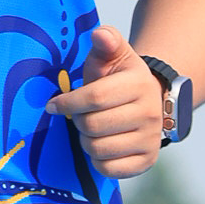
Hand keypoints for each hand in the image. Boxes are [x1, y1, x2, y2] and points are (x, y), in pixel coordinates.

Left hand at [44, 24, 163, 180]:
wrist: (150, 102)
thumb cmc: (119, 79)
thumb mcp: (114, 56)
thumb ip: (106, 42)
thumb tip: (99, 34)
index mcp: (139, 84)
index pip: (94, 98)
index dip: (68, 103)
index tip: (53, 105)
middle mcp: (150, 113)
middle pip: (93, 126)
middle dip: (78, 122)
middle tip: (80, 117)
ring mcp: (151, 139)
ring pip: (98, 149)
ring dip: (86, 141)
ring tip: (91, 130)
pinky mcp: (147, 161)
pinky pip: (108, 169)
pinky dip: (97, 160)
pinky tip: (101, 146)